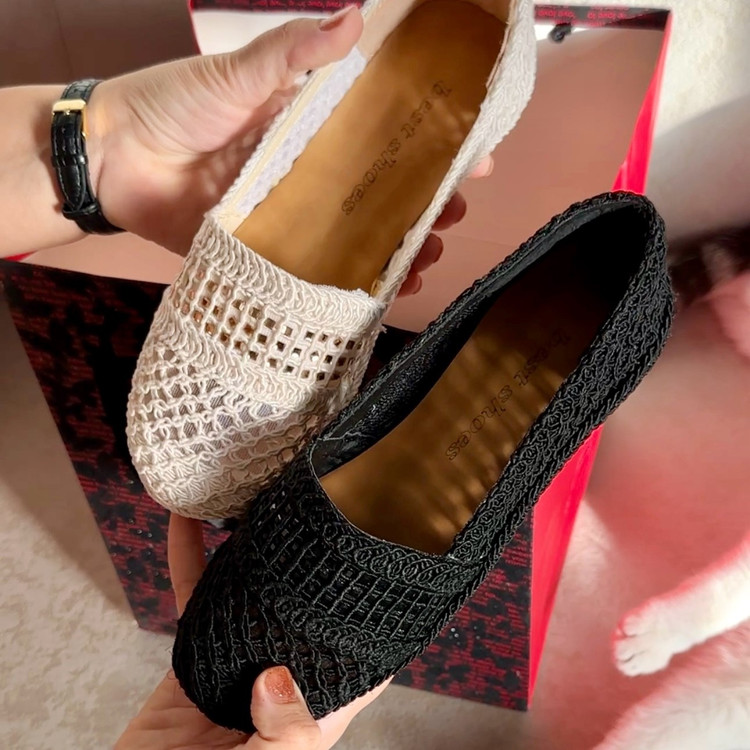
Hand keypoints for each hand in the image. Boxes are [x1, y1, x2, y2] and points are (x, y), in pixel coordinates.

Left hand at [86, 7, 491, 293]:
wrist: (111, 160)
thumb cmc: (172, 104)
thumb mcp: (236, 73)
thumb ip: (291, 53)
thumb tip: (353, 16)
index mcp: (309, 124)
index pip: (384, 132)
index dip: (430, 142)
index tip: (474, 153)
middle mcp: (309, 171)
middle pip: (380, 190)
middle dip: (424, 203)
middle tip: (455, 215)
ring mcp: (292, 214)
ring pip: (358, 234)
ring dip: (398, 246)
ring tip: (429, 255)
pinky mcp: (267, 251)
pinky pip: (318, 269)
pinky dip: (352, 282)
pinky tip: (385, 290)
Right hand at [115, 514, 386, 748]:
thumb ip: (285, 736)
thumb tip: (276, 679)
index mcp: (315, 710)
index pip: (361, 659)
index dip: (375, 617)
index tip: (381, 564)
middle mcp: (283, 678)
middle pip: (303, 612)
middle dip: (310, 568)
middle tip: (320, 512)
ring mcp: (238, 663)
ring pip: (250, 594)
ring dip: (250, 551)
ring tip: (258, 502)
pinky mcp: (195, 657)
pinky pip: (193, 600)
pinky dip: (188, 560)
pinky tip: (185, 523)